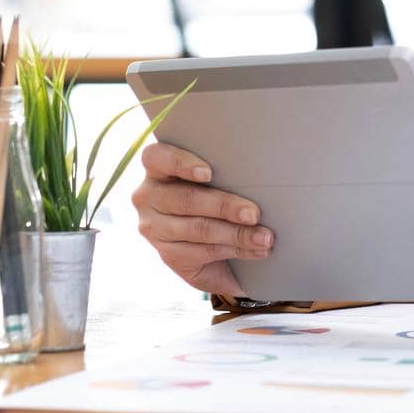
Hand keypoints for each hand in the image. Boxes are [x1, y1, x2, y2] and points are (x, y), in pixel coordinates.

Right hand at [130, 142, 274, 297]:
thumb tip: (259, 164)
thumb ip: (223, 169)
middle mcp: (148, 196)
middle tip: (255, 214)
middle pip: (187, 198)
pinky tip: (255, 250)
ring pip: (198, 228)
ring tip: (265, 237)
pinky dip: (234, 250)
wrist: (216, 244)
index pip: (155, 157)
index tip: (209, 173)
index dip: (181, 163)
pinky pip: (203, 252)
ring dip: (237, 234)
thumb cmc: (217, 195)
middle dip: (225, 206)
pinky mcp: (168, 255)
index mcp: (156, 167)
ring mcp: (154, 228)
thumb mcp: (216, 178)